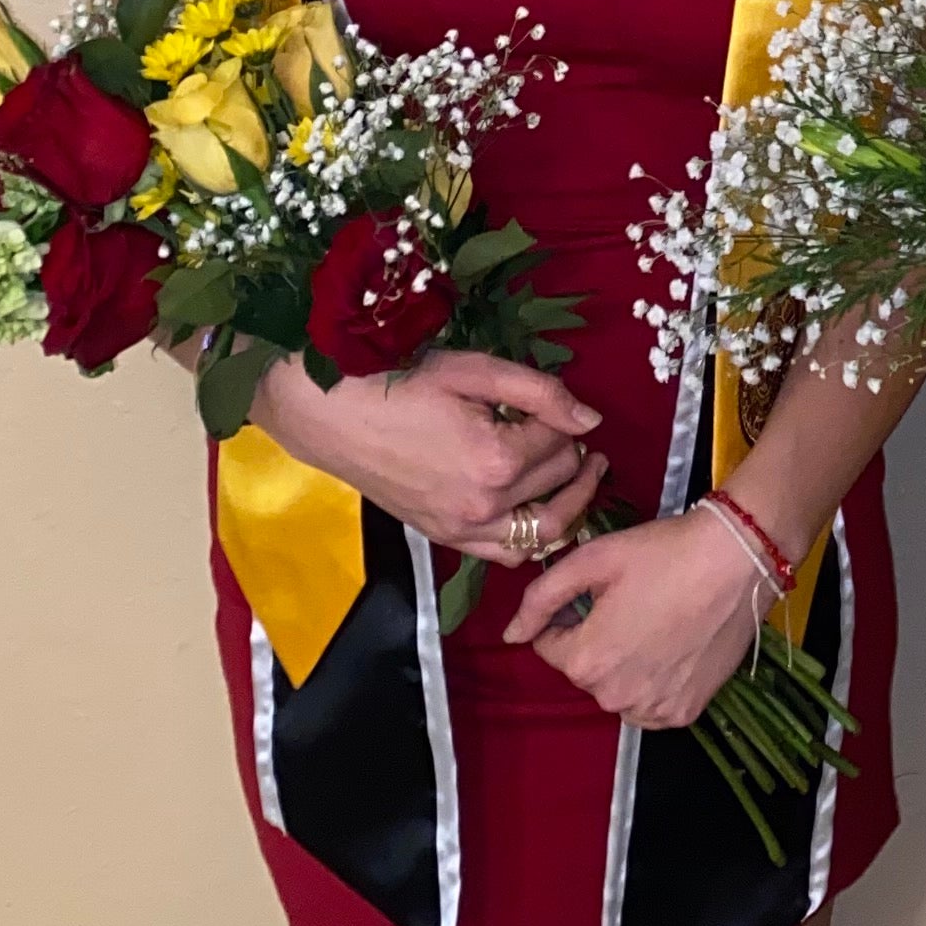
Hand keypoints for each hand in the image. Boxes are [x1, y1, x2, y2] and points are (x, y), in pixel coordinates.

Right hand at [252, 347, 606, 566]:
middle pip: (558, 484)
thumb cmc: (400, 383)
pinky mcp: (445, 538)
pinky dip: (532, 537)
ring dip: (569, 504)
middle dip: (572, 456)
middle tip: (572, 434)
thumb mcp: (474, 371)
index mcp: (495, 460)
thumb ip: (540, 393)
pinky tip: (537, 509)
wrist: (333, 416)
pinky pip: (506, 554)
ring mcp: (463, 529)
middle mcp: (485, 506)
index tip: (550, 404)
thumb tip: (591, 419)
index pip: (561, 442)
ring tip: (577, 476)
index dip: (563, 418)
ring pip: (543, 533)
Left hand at [502, 501, 771, 724]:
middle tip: (632, 601)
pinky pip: (652, 704)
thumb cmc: (663, 553)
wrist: (738, 561)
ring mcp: (653, 710)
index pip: (550, 647)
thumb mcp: (593, 559)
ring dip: (624, 665)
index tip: (600, 592)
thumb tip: (510, 634)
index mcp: (586, 661)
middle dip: (597, 640)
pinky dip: (655, 682)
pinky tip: (674, 647)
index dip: (569, 615)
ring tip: (655, 622)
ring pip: (618, 690)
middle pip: (586, 670)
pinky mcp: (685, 712)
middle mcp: (614, 697)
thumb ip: (541, 598)